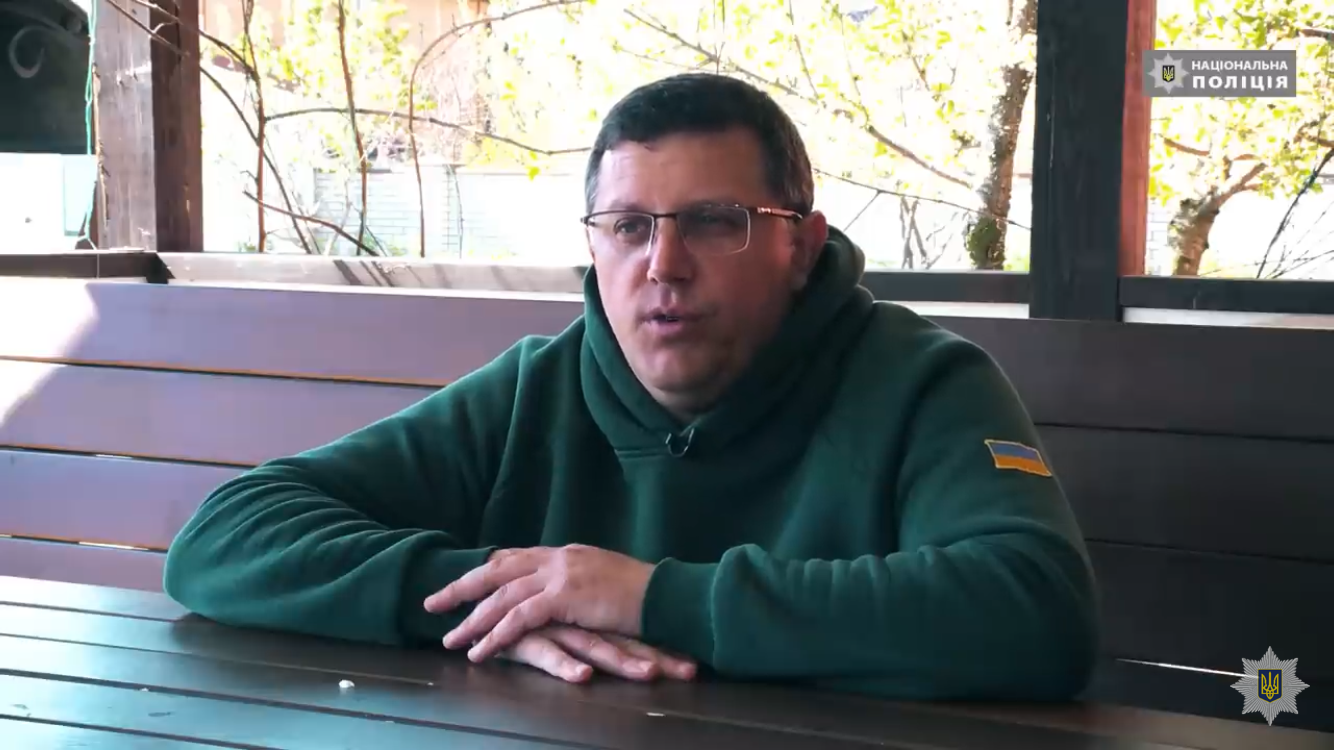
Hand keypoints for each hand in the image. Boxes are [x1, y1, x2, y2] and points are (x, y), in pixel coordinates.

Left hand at [424, 544, 654, 662]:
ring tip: (452, 639)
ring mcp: (560, 575)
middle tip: (433, 603)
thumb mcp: (605, 577)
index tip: (463, 581)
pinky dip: (497, 635)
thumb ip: (580, 580)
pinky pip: (520, 618)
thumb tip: (566, 591)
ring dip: (473, 619)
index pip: (515, 557)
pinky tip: (481, 651)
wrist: (667, 593)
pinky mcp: (565, 597)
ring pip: (503, 596)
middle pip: (498, 569)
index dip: (486, 571)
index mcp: (566, 553)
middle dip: (463, 587)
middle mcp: (558, 558)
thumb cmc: (644, 592)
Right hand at [498, 625, 695, 683]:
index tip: (695, 667)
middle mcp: (579, 619)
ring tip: (650, 674)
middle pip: (625, 640)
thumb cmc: (520, 615)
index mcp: (591, 615)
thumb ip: (586, 634)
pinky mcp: (528, 637)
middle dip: (657, 656)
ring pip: (593, 645)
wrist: (473, 595)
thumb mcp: (560, 624)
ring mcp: (555, 626)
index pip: (634, 633)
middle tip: (689, 671)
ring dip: (622, 661)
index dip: (664, 647)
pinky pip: (547, 653)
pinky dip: (565, 666)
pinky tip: (582, 677)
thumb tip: (620, 652)